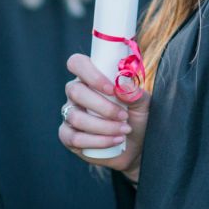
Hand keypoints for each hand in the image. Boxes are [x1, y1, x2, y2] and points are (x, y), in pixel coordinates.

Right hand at [58, 53, 149, 183]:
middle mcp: (76, 93)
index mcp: (90, 78)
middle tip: (124, 115)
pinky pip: (74, 138)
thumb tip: (122, 85)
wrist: (136, 145)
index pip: (77, 63)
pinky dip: (98, 141)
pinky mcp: (67, 136)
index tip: (112, 89)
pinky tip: (115, 141)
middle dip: (103, 106)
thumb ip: (134, 91)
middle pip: (75, 91)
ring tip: (124, 130)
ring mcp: (69, 114)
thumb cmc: (136, 118)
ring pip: (76, 117)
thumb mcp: (142, 103)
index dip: (91, 74)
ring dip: (104, 126)